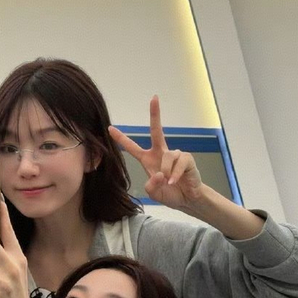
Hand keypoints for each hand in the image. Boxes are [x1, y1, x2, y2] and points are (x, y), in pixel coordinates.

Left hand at [109, 96, 202, 210]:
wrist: (187, 199)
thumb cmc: (169, 193)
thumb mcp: (153, 192)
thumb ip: (151, 185)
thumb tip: (159, 173)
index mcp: (148, 159)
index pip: (132, 147)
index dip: (121, 138)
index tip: (110, 128)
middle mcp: (161, 153)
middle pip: (157, 130)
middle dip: (155, 114)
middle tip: (154, 98)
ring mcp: (174, 154)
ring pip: (166, 158)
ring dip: (166, 173)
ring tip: (168, 183)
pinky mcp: (186, 158)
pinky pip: (178, 164)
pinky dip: (175, 175)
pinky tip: (175, 181)